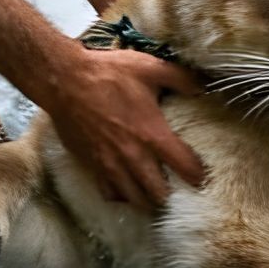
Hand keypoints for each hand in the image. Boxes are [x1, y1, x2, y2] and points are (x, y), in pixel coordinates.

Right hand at [42, 46, 204, 210]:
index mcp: (153, 134)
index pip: (186, 168)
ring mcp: (111, 165)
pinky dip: (121, 195)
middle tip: (178, 189)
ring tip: (154, 193)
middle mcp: (133, 156)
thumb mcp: (150, 68)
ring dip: (148, 200)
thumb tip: (203, 86)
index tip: (200, 175)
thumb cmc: (108, 73)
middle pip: (160, 195)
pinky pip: (110, 193)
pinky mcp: (92, 166)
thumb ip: (180, 78)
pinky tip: (127, 188)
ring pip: (135, 200)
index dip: (198, 175)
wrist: (65, 81)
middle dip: (173, 195)